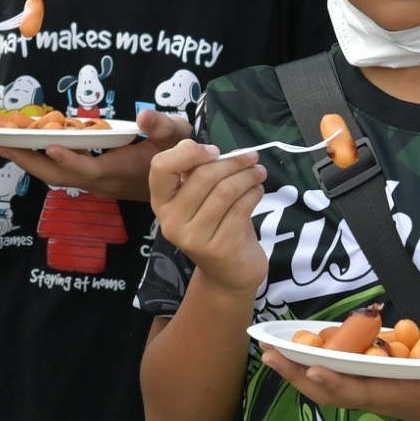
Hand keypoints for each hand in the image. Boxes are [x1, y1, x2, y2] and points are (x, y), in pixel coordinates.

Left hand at [0, 106, 191, 201]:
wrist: (186, 179)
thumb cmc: (183, 154)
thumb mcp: (180, 137)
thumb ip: (163, 126)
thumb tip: (144, 116)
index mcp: (121, 171)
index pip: (90, 169)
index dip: (70, 161)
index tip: (50, 147)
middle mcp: (104, 182)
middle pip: (60, 177)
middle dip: (30, 162)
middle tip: (1, 144)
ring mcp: (98, 183)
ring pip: (58, 177)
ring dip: (31, 161)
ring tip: (3, 144)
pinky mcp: (96, 180)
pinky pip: (64, 172)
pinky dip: (44, 159)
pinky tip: (29, 145)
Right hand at [146, 138, 266, 293]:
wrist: (228, 273)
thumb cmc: (215, 226)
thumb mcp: (200, 198)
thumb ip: (197, 172)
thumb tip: (208, 147)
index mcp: (161, 202)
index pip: (160, 166)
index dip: (189, 152)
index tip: (214, 151)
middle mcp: (170, 221)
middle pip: (203, 176)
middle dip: (233, 161)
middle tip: (252, 157)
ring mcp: (193, 237)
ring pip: (225, 191)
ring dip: (248, 176)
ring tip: (259, 172)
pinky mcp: (218, 248)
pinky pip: (240, 209)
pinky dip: (254, 193)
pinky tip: (258, 191)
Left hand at [260, 348, 419, 420]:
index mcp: (398, 396)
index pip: (359, 390)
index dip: (335, 380)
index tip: (312, 366)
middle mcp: (380, 394)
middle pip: (331, 389)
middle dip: (299, 374)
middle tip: (268, 354)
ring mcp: (375, 389)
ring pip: (330, 382)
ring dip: (302, 369)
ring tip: (273, 351)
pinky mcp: (377, 381)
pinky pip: (340, 375)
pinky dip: (318, 364)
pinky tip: (302, 350)